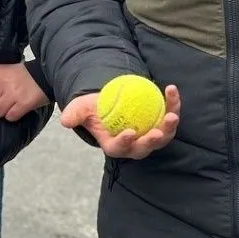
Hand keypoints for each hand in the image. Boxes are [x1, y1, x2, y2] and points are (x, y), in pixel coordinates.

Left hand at [0, 63, 49, 120]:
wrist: (46, 77)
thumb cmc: (25, 75)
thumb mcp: (6, 69)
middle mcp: (3, 82)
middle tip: (1, 101)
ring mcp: (13, 94)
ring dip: (2, 112)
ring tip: (10, 106)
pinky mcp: (23, 104)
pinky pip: (10, 116)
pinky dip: (13, 116)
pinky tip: (17, 109)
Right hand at [58, 85, 181, 158]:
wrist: (110, 102)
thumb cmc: (93, 109)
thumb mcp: (80, 109)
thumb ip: (74, 115)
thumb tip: (66, 121)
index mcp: (115, 145)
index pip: (120, 148)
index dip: (125, 143)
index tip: (130, 132)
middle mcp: (135, 145)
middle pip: (145, 147)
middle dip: (152, 141)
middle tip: (157, 132)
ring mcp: (150, 134)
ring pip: (163, 135)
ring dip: (169, 127)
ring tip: (172, 114)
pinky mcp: (161, 121)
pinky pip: (169, 113)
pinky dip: (172, 103)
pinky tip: (170, 89)